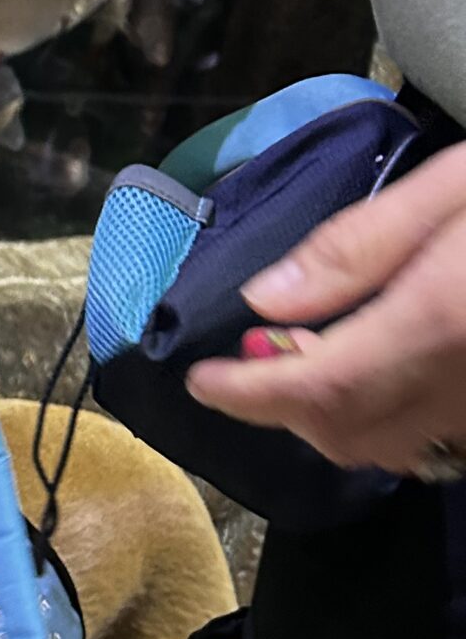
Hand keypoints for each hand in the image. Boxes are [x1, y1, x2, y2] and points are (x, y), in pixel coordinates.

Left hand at [185, 139, 465, 475]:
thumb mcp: (454, 187)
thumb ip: (357, 247)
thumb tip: (263, 303)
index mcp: (441, 320)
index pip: (316, 387)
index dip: (247, 395)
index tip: (199, 380)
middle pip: (348, 434)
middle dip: (283, 410)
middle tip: (248, 363)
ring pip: (394, 451)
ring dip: (332, 423)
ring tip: (304, 363)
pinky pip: (441, 443)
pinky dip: (390, 426)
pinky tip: (377, 376)